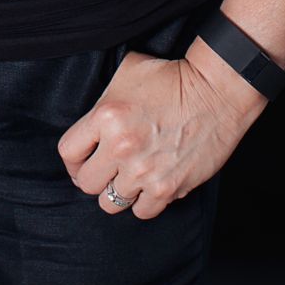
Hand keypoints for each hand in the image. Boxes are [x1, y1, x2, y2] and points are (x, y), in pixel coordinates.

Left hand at [57, 43, 266, 219]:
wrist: (216, 92)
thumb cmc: (172, 78)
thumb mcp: (127, 73)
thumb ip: (103, 100)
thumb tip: (92, 123)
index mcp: (105, 117)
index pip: (69, 152)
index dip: (74, 159)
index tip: (83, 160)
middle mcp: (121, 147)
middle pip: (87, 184)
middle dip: (94, 176)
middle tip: (105, 170)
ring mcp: (144, 171)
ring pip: (110, 203)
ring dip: (118, 191)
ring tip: (129, 179)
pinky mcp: (168, 188)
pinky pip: (141, 211)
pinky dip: (143, 201)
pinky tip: (149, 185)